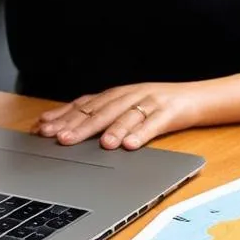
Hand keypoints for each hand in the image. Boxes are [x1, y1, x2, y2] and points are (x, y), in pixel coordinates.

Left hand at [32, 82, 202, 149]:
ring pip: (127, 116)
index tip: (43, 128)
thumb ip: (102, 114)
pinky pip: (154, 124)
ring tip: (99, 144)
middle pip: (101, 111)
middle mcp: (130, 95)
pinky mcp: (170, 112)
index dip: (63, 115)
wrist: (196, 97)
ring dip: (111, 130)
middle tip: (62, 138)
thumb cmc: (157, 106)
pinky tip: (130, 145)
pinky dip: (141, 134)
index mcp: (117, 94)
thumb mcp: (128, 107)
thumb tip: (67, 125)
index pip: (85, 104)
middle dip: (80, 125)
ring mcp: (150, 102)